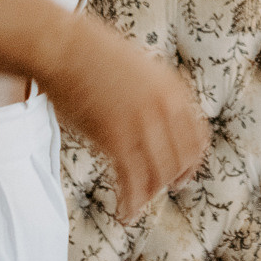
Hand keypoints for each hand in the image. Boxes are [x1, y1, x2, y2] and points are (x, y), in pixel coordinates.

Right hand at [37, 12, 209, 222]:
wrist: (62, 47)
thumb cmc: (92, 56)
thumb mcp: (141, 69)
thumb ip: (156, 95)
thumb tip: (160, 123)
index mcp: (175, 89)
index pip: (197, 138)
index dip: (190, 162)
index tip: (181, 174)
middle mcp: (166, 108)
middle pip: (180, 161)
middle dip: (170, 181)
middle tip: (157, 191)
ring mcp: (143, 124)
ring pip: (158, 175)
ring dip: (148, 195)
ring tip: (136, 206)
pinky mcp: (116, 140)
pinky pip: (132, 182)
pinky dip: (130, 202)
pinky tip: (124, 213)